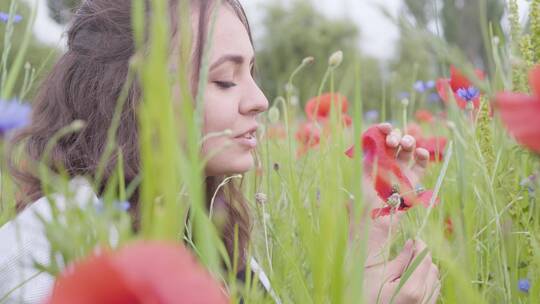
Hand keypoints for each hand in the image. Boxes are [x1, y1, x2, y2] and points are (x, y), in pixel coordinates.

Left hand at [363, 123, 430, 265]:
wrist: (373, 227)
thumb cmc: (361, 204)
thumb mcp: (360, 178)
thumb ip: (366, 159)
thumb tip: (371, 139)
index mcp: (369, 161)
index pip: (377, 140)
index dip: (382, 131)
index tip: (385, 127)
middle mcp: (384, 165)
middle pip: (393, 143)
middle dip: (395, 136)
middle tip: (394, 140)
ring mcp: (398, 173)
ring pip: (407, 152)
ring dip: (409, 143)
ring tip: (407, 144)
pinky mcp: (411, 183)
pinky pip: (419, 167)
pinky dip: (423, 157)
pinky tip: (422, 152)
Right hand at [364, 239, 440, 303]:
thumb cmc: (366, 297)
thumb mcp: (377, 275)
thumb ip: (399, 260)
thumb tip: (411, 244)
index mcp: (412, 289)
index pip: (424, 260)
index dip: (421, 246)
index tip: (415, 239)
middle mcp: (423, 300)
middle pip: (433, 270)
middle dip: (423, 258)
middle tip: (409, 252)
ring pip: (435, 281)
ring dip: (426, 271)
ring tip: (408, 268)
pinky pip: (433, 293)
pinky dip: (426, 283)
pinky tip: (411, 281)